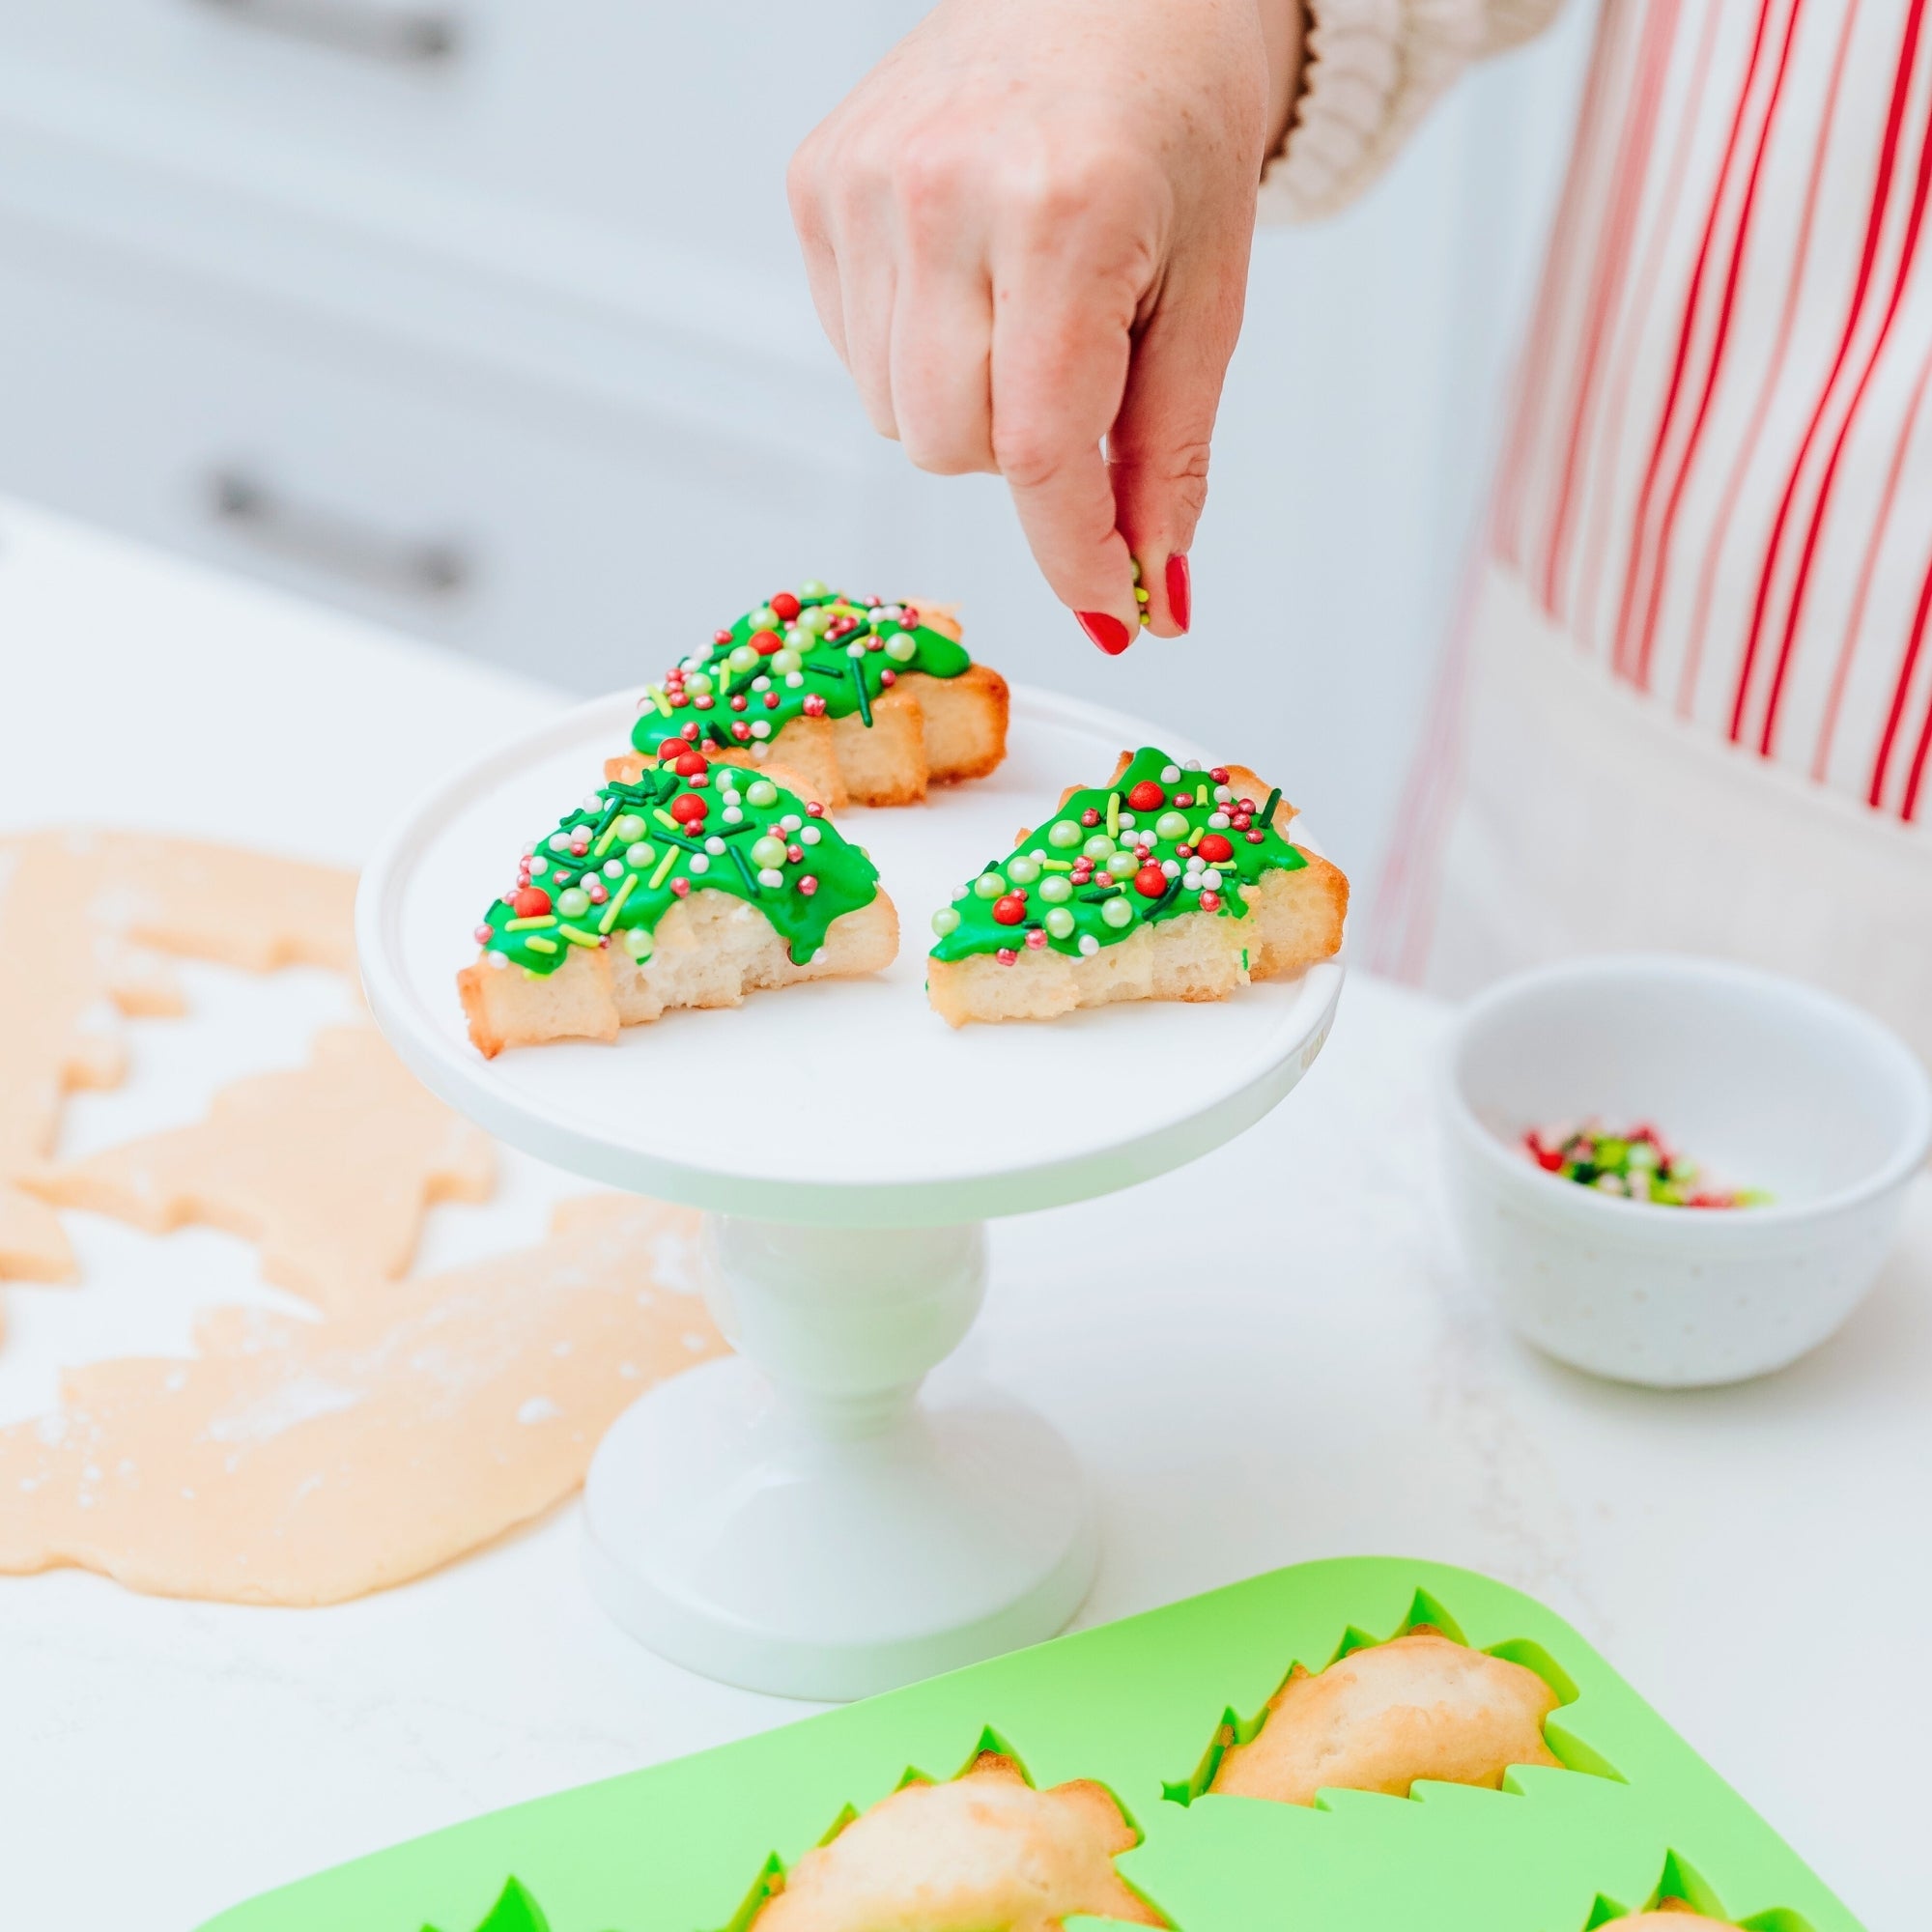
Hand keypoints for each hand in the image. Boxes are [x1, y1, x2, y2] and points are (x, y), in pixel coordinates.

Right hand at [788, 0, 1300, 649]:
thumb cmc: (1171, 122)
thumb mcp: (1207, 295)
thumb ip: (1170, 459)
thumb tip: (1150, 598)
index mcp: (1063, 210)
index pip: (1040, 451)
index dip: (1073, 552)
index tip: (1107, 604)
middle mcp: (941, 190)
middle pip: (951, 448)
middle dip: (1024, 456)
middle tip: (1080, 379)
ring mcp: (861, 183)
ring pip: (895, 415)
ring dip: (967, 404)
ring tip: (1024, 307)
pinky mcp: (815, 183)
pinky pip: (854, 354)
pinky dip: (916, 353)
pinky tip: (966, 277)